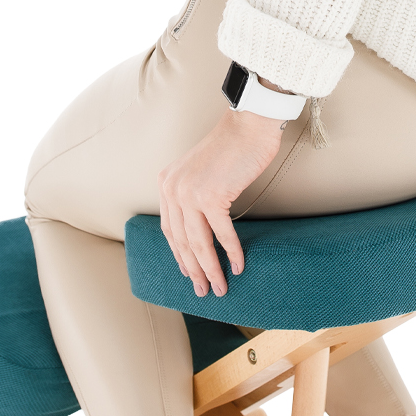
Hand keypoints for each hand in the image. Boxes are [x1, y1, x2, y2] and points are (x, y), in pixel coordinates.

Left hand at [157, 107, 288, 298]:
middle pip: (181, 241)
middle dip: (193, 270)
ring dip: (210, 269)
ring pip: (198, 243)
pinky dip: (231, 252)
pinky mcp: (212, 196)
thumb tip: (201, 227)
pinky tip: (238, 265)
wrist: (249, 125)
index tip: (188, 273)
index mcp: (166, 183)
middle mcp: (172, 189)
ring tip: (220, 287)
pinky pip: (221, 233)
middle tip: (203, 290)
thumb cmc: (232, 147)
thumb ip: (194, 194)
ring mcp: (190, 193)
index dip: (179, 255)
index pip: (169, 229)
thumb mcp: (201, 172)